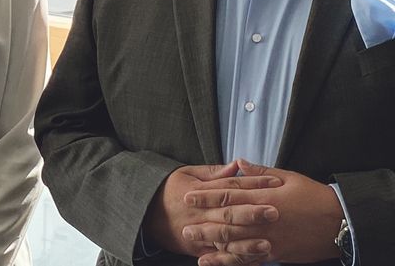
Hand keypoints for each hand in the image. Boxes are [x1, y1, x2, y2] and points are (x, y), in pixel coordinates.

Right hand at [143, 162, 280, 259]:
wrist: (145, 211)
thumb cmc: (169, 189)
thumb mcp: (187, 174)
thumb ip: (214, 172)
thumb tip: (237, 165)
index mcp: (200, 191)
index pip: (231, 186)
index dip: (253, 184)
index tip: (276, 183)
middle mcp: (200, 212)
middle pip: (229, 212)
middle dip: (252, 213)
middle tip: (275, 212)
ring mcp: (199, 232)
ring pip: (225, 238)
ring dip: (246, 242)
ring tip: (268, 243)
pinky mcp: (197, 249)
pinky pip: (218, 256)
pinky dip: (235, 259)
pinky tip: (252, 260)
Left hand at [183, 159, 342, 264]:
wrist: (340, 223)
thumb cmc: (313, 196)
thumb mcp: (288, 177)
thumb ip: (260, 172)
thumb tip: (238, 162)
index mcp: (264, 197)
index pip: (229, 195)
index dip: (207, 195)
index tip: (188, 195)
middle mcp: (263, 219)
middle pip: (227, 221)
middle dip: (204, 222)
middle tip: (184, 223)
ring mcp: (269, 239)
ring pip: (235, 242)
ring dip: (212, 242)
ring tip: (193, 241)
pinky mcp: (275, 253)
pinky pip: (249, 259)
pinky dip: (230, 261)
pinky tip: (215, 262)